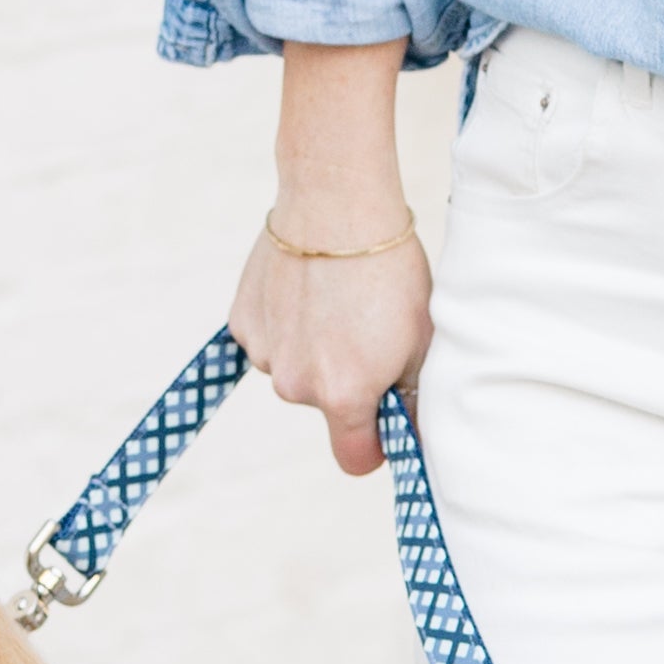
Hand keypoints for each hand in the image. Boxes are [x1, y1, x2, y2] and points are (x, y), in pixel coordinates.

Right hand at [232, 211, 431, 479]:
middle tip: (366, 330)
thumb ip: (414, 398)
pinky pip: (270, 342)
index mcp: (345, 396)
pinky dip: (286, 326)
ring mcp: (265, 355)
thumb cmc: (389, 270)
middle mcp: (298, 386)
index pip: (356, 459)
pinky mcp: (242, 324)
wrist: (335, 204)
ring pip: (296, 371)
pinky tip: (305, 290)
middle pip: (325, 406)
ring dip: (313, 351)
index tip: (384, 421)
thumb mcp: (421, 339)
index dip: (375, 445)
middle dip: (345, 383)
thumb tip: (412, 434)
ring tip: (336, 301)